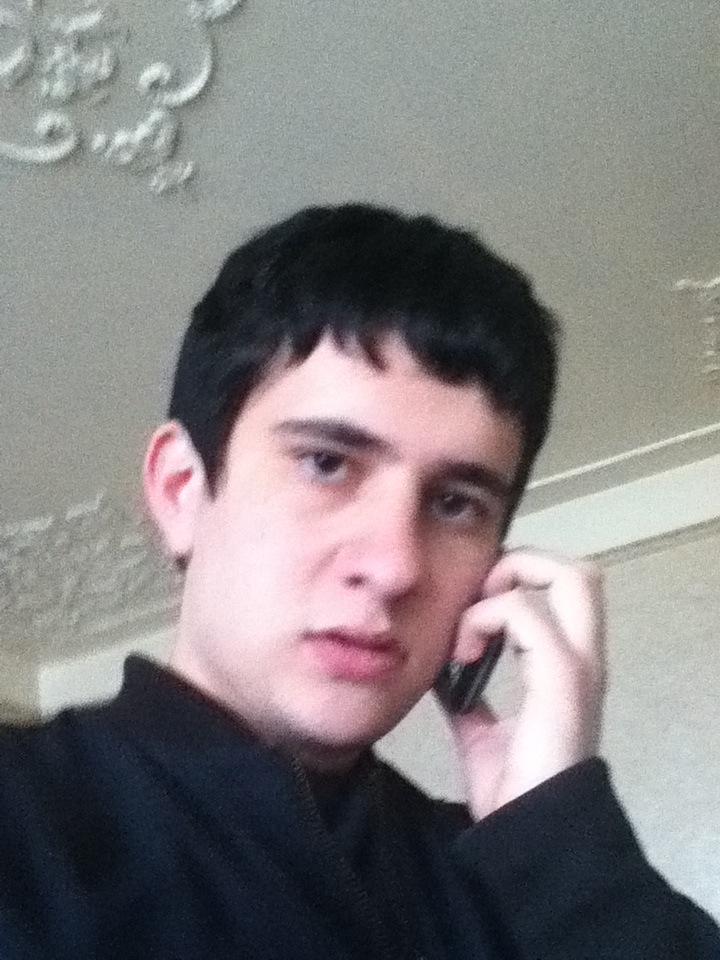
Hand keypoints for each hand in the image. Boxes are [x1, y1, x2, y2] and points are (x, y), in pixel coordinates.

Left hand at [445, 549, 606, 820]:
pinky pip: (528, 614)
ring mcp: (578, 666)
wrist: (525, 834)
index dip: (517, 579)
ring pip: (570, 577)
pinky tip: (463, 654)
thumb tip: (441, 673)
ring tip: (470, 627)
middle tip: (479, 597)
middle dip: (523, 564)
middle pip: (578, 573)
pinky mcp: (563, 678)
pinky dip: (487, 618)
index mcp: (565, 666)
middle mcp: (582, 658)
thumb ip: (469, 696)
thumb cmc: (510, 787)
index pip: (560, 591)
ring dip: (505, 586)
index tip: (469, 609)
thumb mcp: (481, 729)